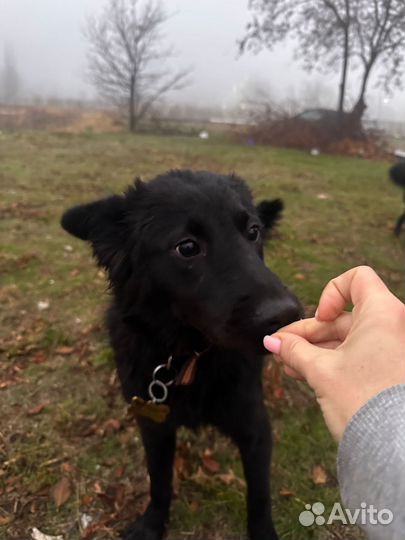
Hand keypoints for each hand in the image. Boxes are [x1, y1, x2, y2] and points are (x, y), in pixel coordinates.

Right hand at [264, 266, 404, 440]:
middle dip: (308, 332)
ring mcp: (391, 350)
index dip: (331, 293)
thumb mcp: (321, 370)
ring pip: (346, 339)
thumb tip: (271, 341)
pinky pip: (355, 356)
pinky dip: (330, 361)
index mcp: (383, 314)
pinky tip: (303, 372)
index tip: (320, 317)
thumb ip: (294, 350)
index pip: (357, 279)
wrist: (393, 449)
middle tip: (281, 347)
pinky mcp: (386, 370)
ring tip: (287, 365)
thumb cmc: (363, 401)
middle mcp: (392, 327)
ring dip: (314, 349)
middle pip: (342, 316)